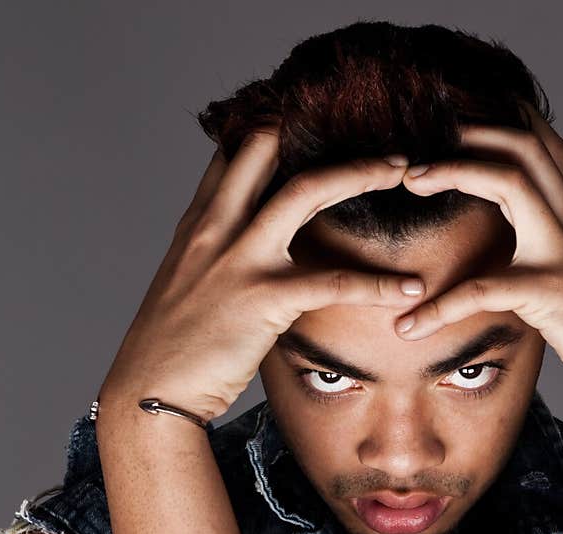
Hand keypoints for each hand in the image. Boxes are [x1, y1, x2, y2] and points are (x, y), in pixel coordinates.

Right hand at [97, 128, 425, 422]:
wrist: (151, 389)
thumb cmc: (173, 346)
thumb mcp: (186, 283)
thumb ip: (215, 253)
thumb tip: (247, 246)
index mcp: (199, 222)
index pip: (232, 151)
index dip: (271, 125)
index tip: (309, 114)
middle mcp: (217, 227)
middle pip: (268, 149)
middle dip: (321, 130)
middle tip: (365, 132)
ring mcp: (240, 259)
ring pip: (305, 191)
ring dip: (358, 174)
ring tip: (400, 171)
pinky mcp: (264, 299)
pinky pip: (331, 282)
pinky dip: (377, 284)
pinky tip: (411, 289)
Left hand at [397, 102, 562, 422]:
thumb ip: (553, 261)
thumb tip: (521, 264)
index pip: (548, 150)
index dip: (511, 122)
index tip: (467, 114)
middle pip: (528, 147)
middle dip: (476, 132)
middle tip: (427, 135)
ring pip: (512, 183)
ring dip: (457, 172)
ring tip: (412, 179)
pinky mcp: (550, 294)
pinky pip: (483, 290)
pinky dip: (440, 308)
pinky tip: (409, 327)